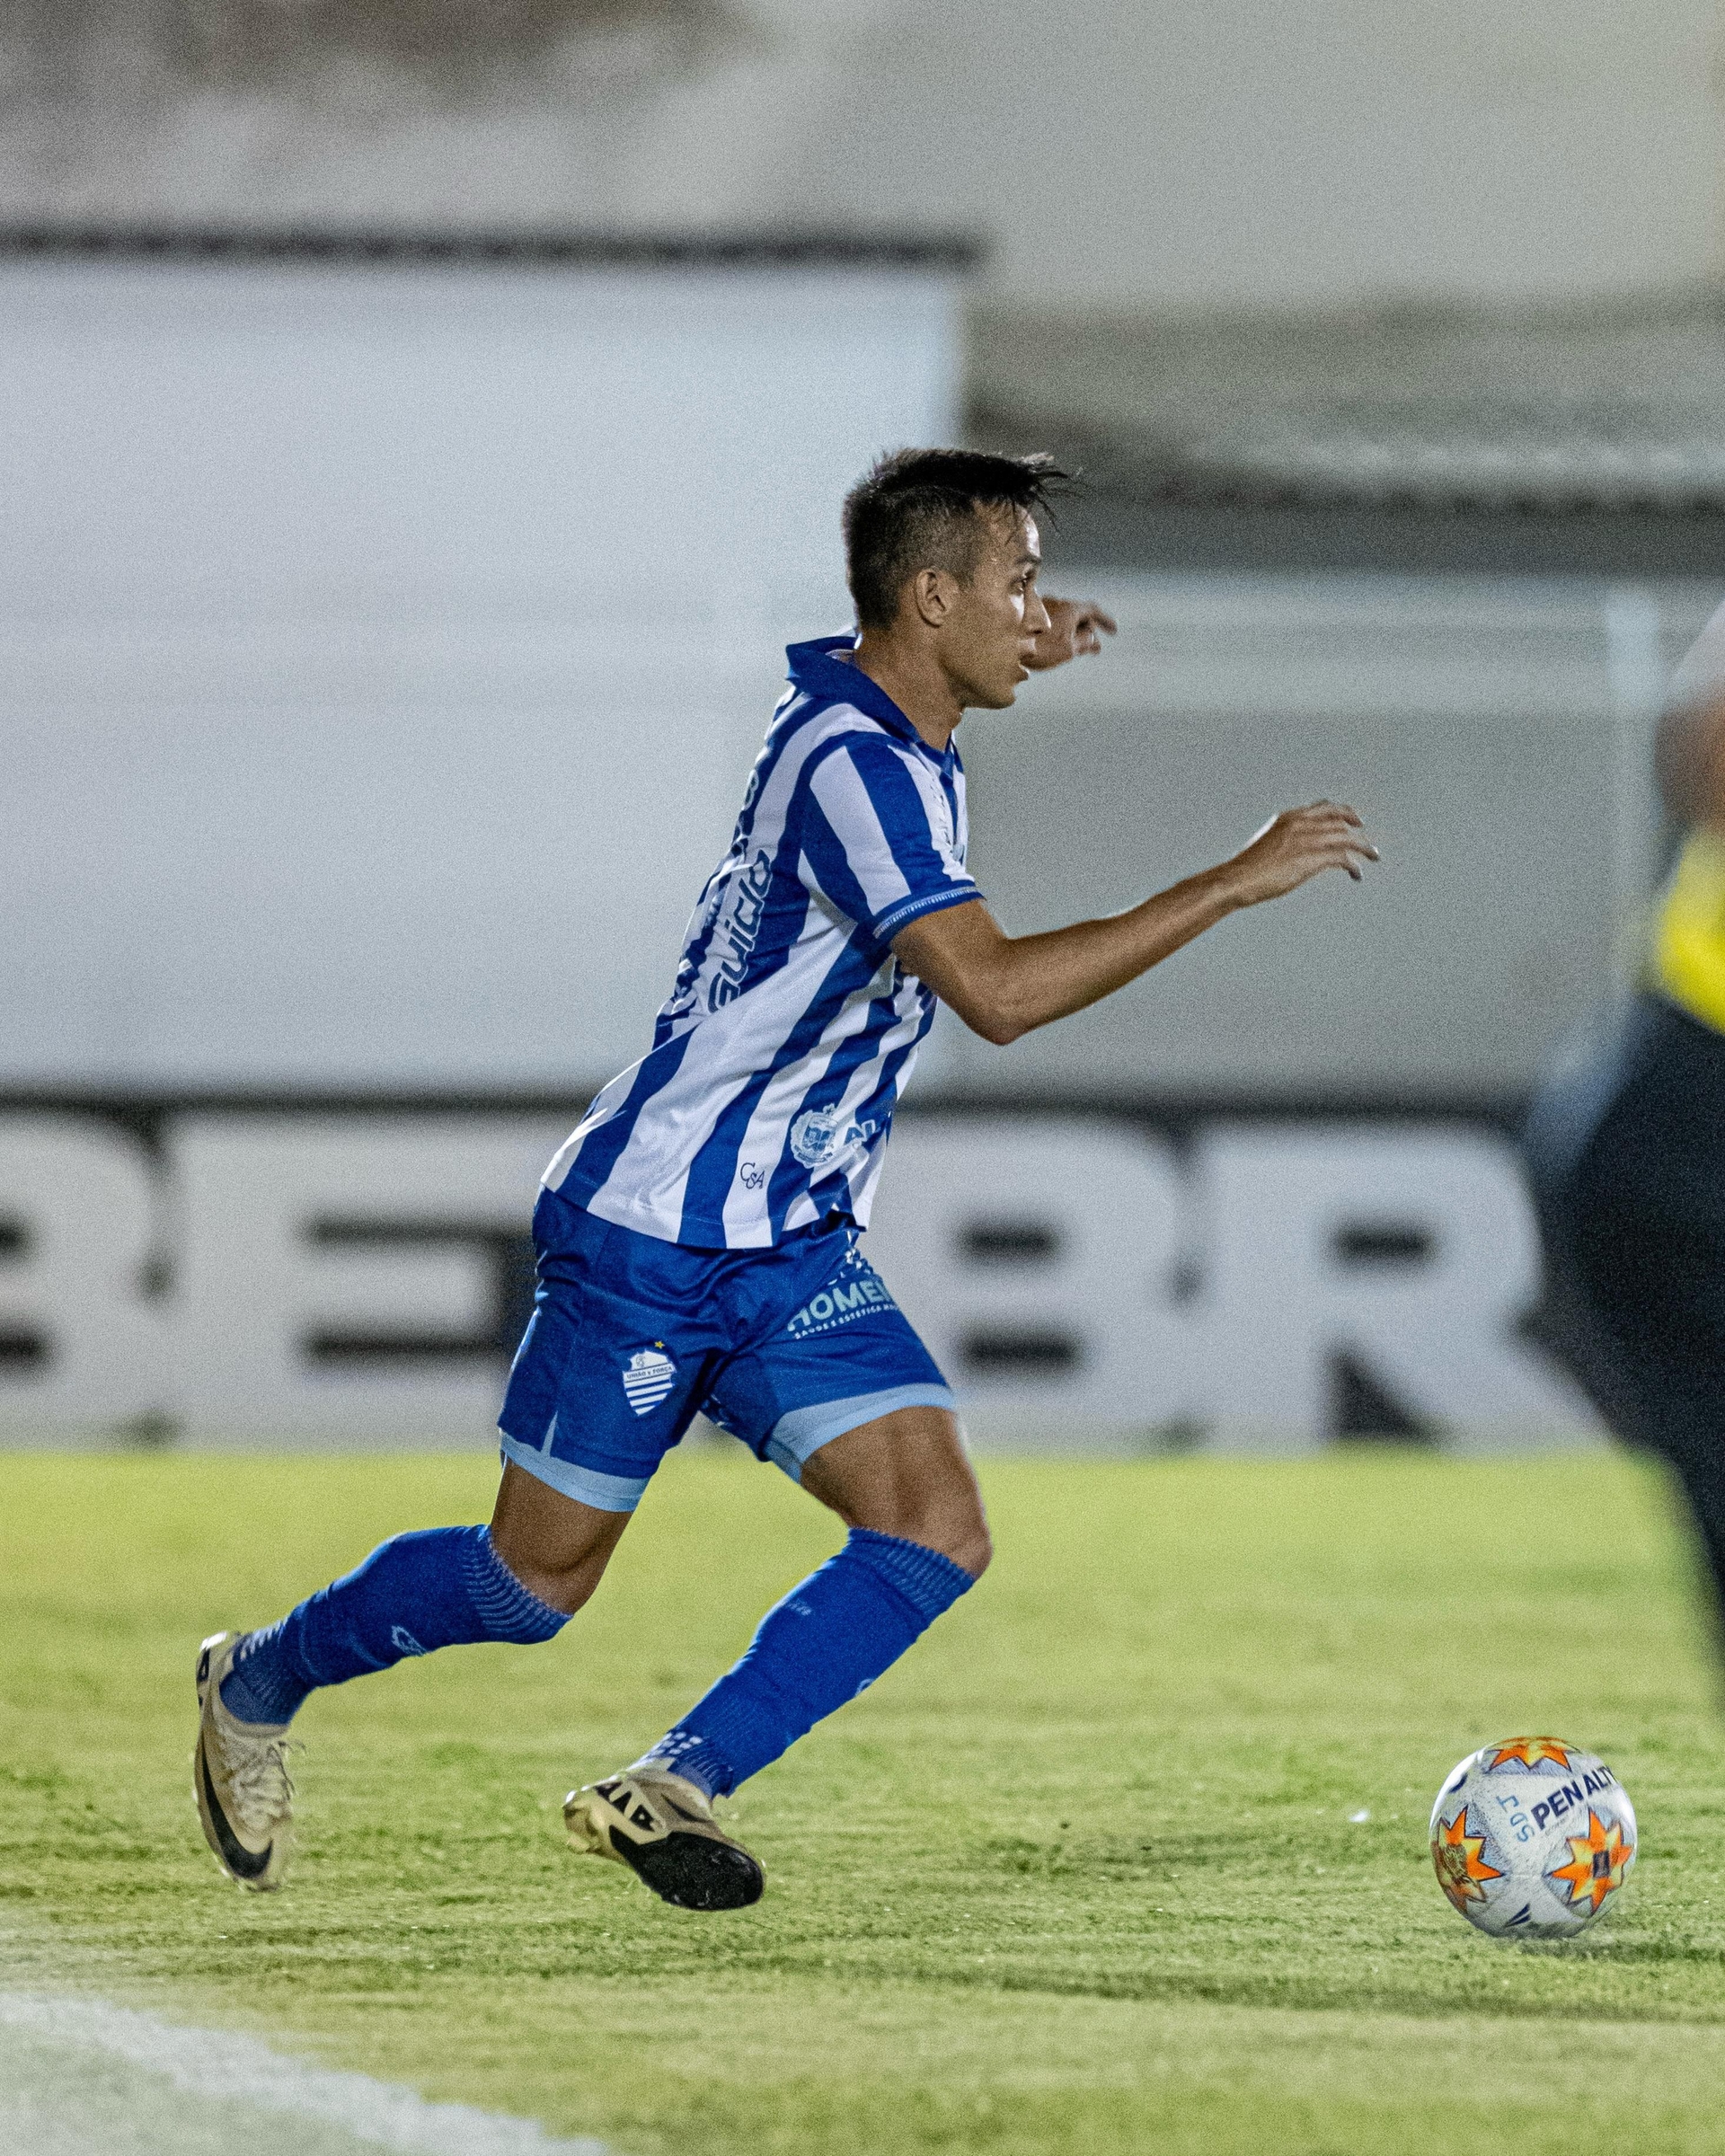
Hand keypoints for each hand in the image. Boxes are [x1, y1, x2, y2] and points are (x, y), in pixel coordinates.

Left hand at [1023, 596, 1117, 670]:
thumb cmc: (1039, 647)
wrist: (1005, 642)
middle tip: (1093, 649)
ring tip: (1075, 650)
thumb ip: (1085, 642)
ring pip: (1064, 618)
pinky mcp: (1029, 614)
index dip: (1105, 621)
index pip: (1094, 610)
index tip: (1113, 632)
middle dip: (1089, 631)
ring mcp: (1042, 606)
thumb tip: (1092, 638)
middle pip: (1079, 615)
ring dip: (1073, 632)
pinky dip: (1060, 631)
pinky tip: (1056, 645)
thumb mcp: (1069, 649)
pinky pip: (1051, 621)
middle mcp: (1057, 603)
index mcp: (1070, 608)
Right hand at [1222, 802, 1379, 906]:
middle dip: (1357, 829)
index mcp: (1289, 818)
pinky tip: (1356, 874)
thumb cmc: (1246, 868)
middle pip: (1339, 820)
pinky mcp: (1311, 858)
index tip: (1353, 819)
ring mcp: (1307, 840)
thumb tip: (1292, 851)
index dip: (1343, 812)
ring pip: (1346, 838)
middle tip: (1367, 843)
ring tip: (1373, 857)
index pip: (1324, 807)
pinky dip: (1353, 865)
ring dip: (1363, 847)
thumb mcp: (1266, 845)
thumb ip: (1284, 840)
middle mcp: (1301, 824)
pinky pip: (1343, 858)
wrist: (1236, 879)